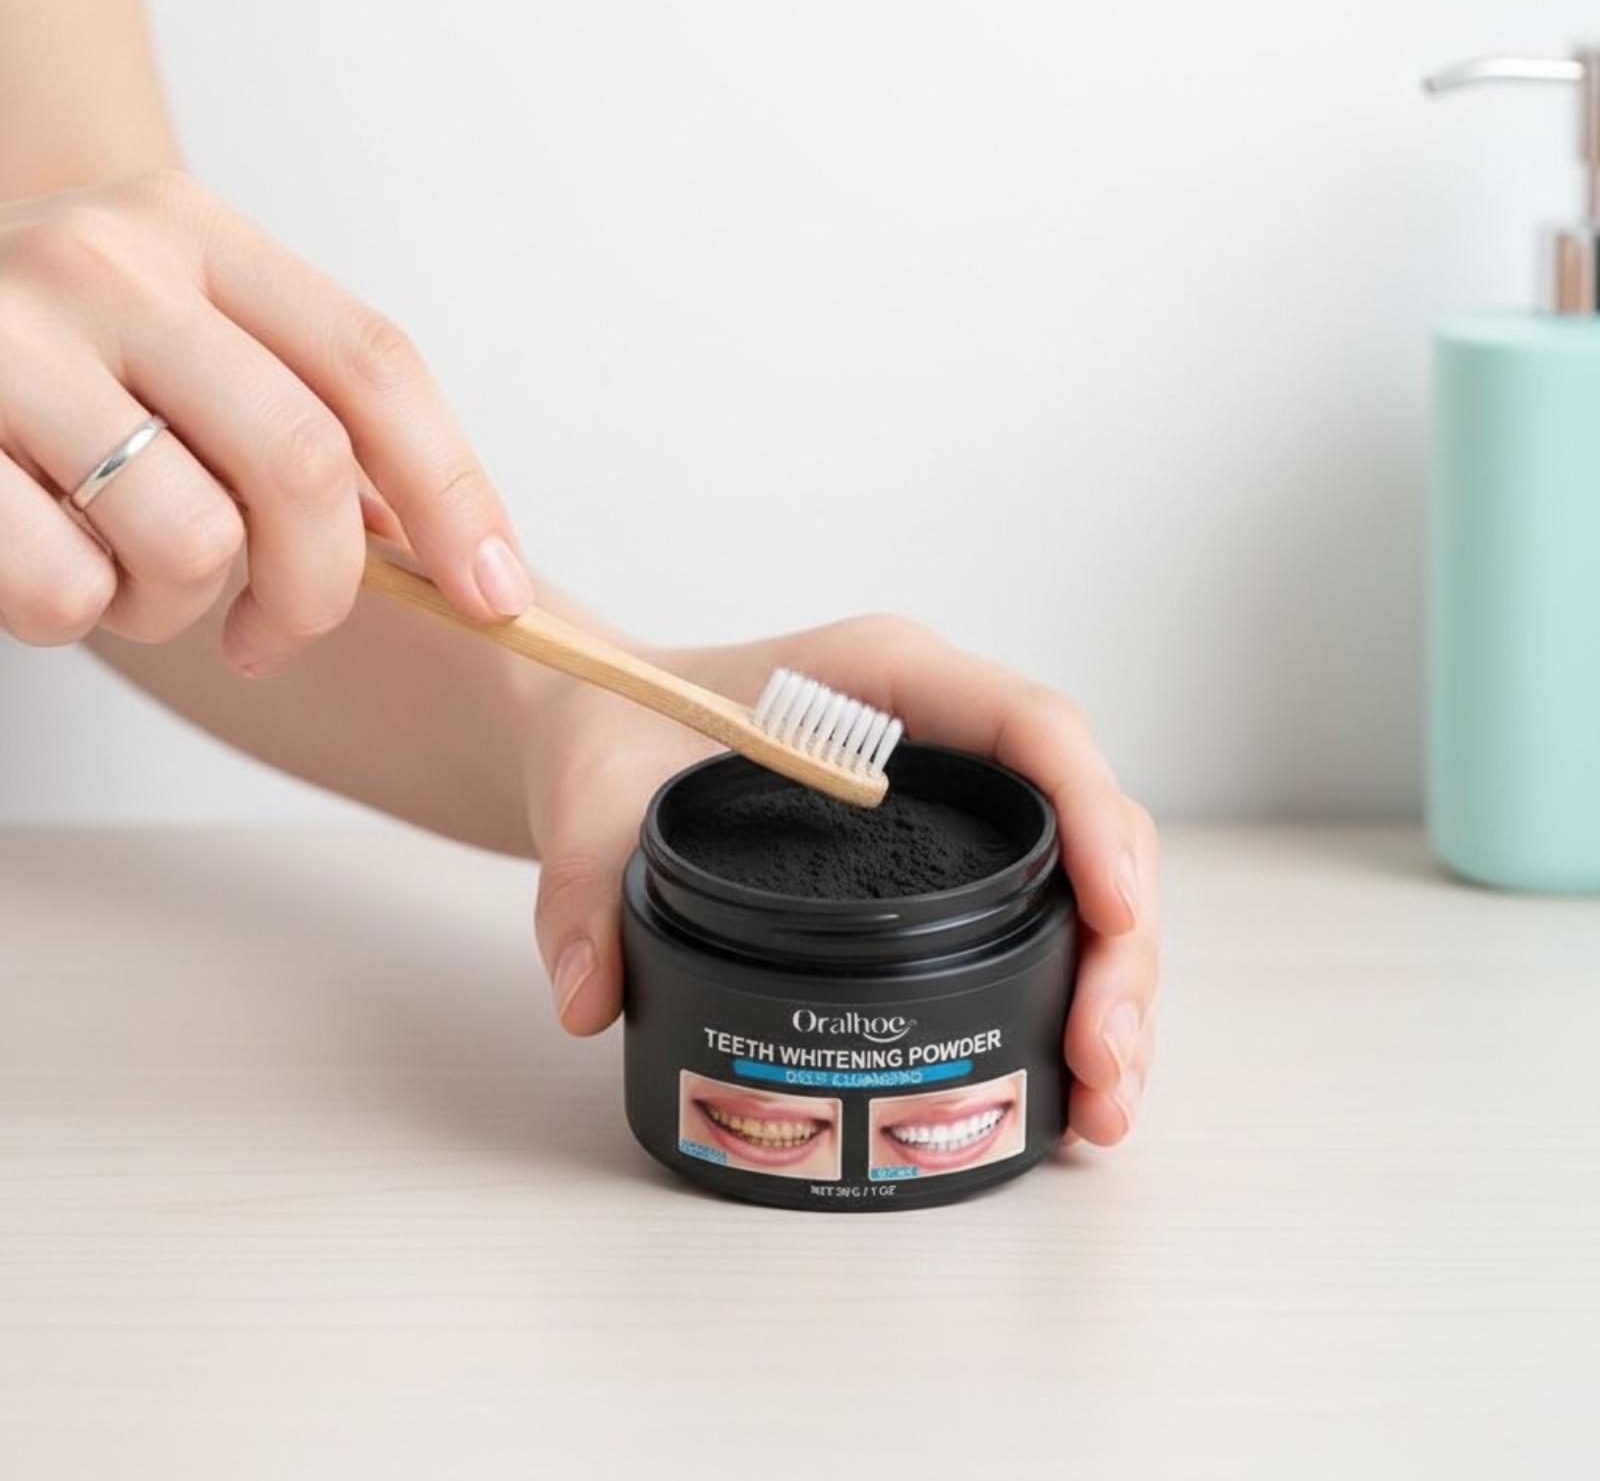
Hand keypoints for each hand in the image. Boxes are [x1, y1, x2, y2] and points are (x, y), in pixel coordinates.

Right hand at [0, 171, 528, 673]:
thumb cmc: (67, 370)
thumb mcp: (188, 350)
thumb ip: (307, 421)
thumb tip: (445, 555)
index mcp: (200, 234)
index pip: (375, 366)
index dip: (457, 496)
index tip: (499, 601)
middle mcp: (108, 262)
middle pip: (304, 464)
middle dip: (319, 589)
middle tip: (276, 634)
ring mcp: (6, 339)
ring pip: (191, 542)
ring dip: (179, 609)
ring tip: (128, 574)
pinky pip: (67, 589)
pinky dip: (75, 617)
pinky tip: (44, 562)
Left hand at [525, 617, 1160, 1145]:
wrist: (608, 722)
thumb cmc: (620, 720)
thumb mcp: (589, 788)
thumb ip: (584, 885)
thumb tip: (589, 999)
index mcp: (887, 677)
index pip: (1031, 726)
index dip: (1091, 816)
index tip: (1114, 912)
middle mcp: (943, 732)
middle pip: (1082, 821)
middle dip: (1116, 945)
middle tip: (1101, 1063)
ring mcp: (953, 797)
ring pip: (1078, 880)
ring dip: (1106, 988)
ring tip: (1101, 1108)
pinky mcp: (943, 858)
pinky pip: (1035, 914)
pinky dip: (1063, 994)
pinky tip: (1069, 1082)